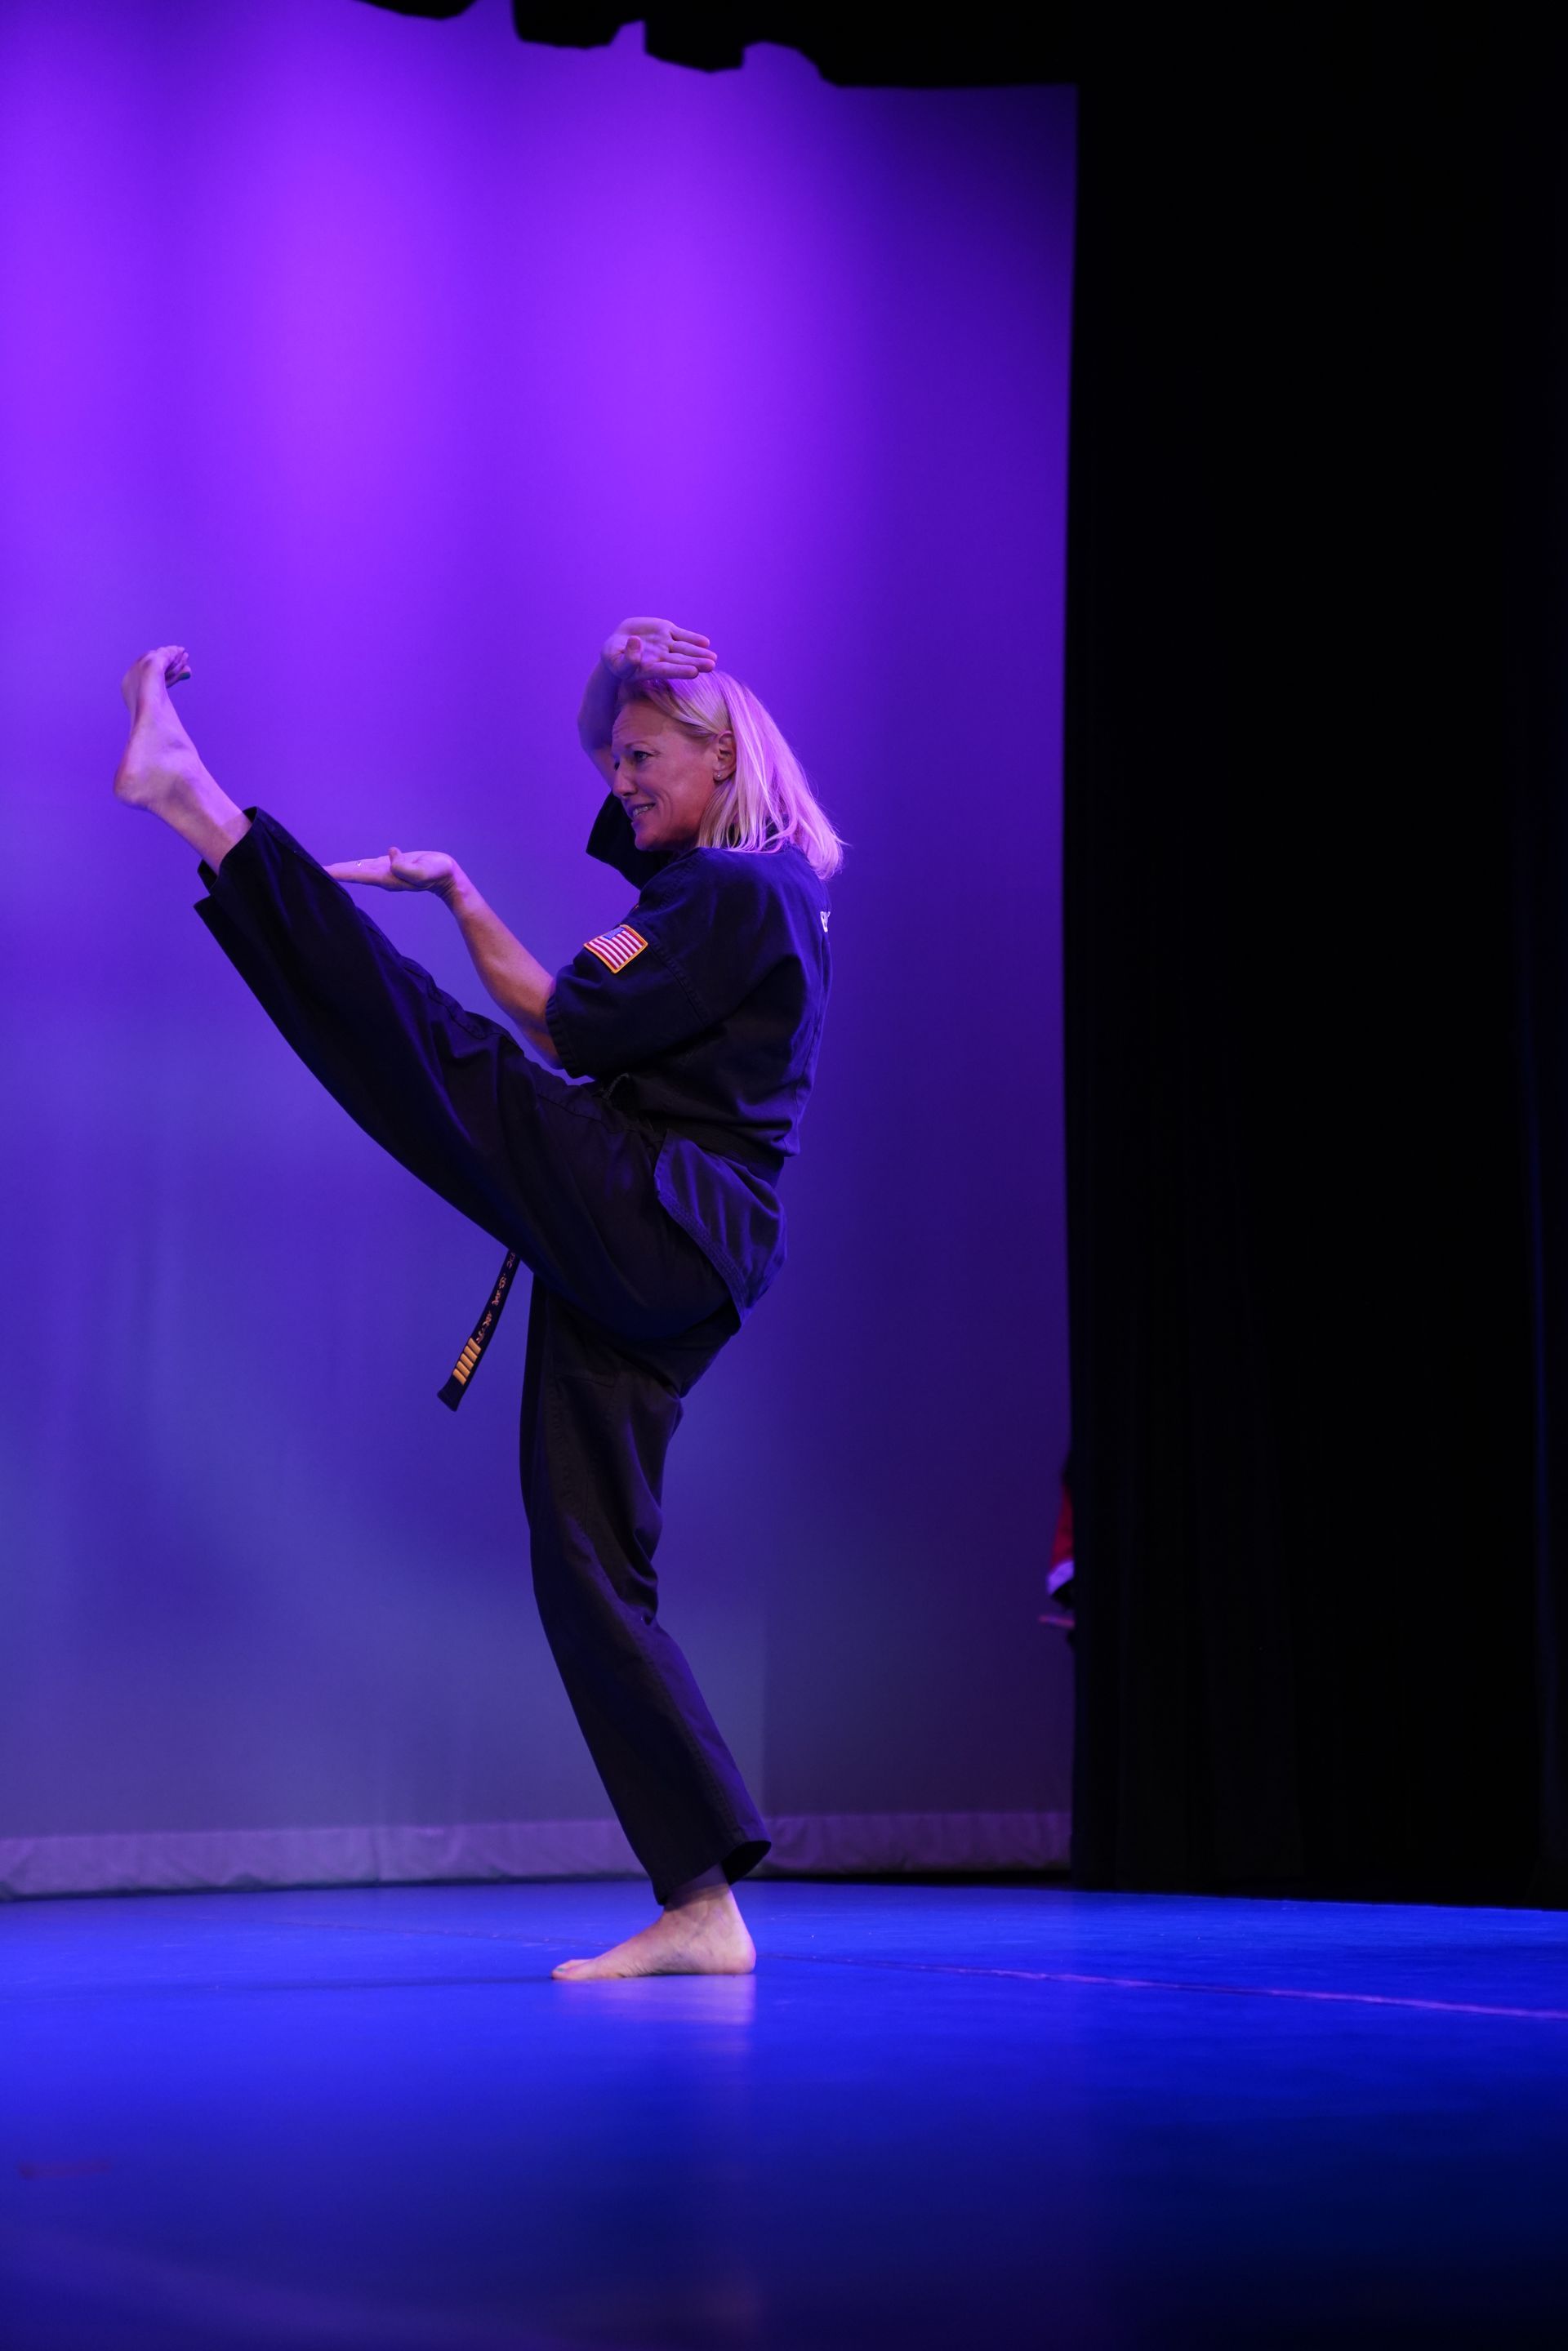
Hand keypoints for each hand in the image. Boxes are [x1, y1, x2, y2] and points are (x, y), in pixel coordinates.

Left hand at [325, 847, 460, 898]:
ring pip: (356, 869)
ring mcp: (384, 871)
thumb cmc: (437, 873)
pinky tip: (344, 866)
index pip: (355, 874)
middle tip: (310, 868)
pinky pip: (365, 865)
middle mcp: (380, 876)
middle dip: (332, 872)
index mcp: (385, 877)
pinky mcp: (388, 865)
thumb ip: (406, 867)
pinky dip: (353, 865)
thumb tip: (390, 854)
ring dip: (339, 869)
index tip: (319, 871)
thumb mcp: (424, 870)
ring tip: (322, 869)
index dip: (337, 872)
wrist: (446, 876)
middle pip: (350, 873)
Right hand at [601, 617, 716, 682]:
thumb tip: (636, 642)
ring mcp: (665, 644)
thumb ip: (627, 658)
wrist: (618, 645)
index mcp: (649, 668)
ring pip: (685, 649)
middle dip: (697, 663)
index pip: (667, 670)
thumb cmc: (615, 658)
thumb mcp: (615, 661)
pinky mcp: (666, 631)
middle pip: (681, 661)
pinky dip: (693, 638)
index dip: (680, 671)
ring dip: (699, 653)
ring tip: (713, 658)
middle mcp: (661, 658)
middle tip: (711, 665)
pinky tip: (706, 643)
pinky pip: (682, 635)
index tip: (694, 672)